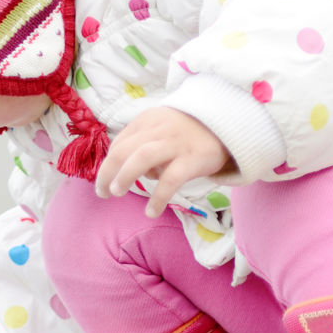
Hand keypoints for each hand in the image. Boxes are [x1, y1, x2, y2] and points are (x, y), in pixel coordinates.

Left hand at [95, 107, 230, 216]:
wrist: (229, 124)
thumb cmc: (189, 132)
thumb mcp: (163, 128)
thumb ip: (143, 143)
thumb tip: (124, 172)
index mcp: (148, 121)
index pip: (120, 143)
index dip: (108, 164)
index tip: (105, 180)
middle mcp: (158, 129)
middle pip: (124, 149)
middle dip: (107, 172)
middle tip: (103, 192)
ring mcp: (176, 143)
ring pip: (142, 158)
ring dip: (124, 176)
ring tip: (116, 193)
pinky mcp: (193, 159)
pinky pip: (170, 180)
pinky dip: (157, 197)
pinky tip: (151, 211)